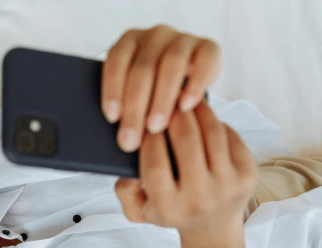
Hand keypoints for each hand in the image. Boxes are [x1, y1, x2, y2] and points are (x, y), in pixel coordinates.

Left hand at [102, 25, 221, 151]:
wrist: (190, 81)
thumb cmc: (153, 92)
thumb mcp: (135, 95)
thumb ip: (124, 105)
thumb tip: (119, 134)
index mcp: (129, 41)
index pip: (116, 60)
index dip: (113, 88)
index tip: (112, 117)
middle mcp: (155, 35)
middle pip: (143, 68)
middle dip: (135, 105)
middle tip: (131, 137)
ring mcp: (182, 39)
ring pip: (171, 64)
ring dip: (162, 99)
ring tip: (155, 127)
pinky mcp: (208, 47)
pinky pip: (204, 62)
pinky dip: (195, 85)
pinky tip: (185, 107)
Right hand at [114, 102, 256, 238]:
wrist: (212, 228)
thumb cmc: (171, 212)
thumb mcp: (139, 211)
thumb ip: (124, 192)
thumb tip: (127, 169)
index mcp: (170, 208)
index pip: (155, 165)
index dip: (148, 138)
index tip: (144, 123)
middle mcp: (200, 199)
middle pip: (186, 142)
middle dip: (174, 115)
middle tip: (166, 101)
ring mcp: (228, 186)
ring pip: (211, 133)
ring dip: (197, 110)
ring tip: (185, 101)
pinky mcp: (247, 175)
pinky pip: (230, 136)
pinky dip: (216, 121)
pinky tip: (203, 117)